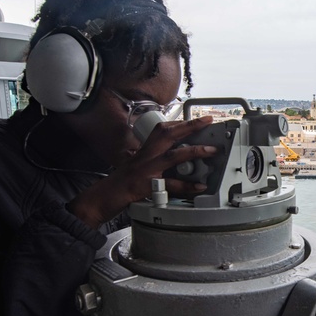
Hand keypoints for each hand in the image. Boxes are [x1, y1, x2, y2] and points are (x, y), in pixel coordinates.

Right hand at [67, 116, 216, 228]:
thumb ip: (155, 160)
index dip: (180, 123)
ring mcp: (147, 170)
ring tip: (211, 151)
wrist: (104, 196)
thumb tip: (177, 159)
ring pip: (173, 156)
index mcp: (145, 150)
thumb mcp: (139, 164)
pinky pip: (170, 185)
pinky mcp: (147, 185)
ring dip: (194, 152)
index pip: (162, 129)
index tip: (196, 119)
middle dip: (189, 126)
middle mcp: (146, 156)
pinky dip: (186, 186)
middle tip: (207, 121)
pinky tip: (198, 186)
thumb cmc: (123, 182)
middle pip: (168, 134)